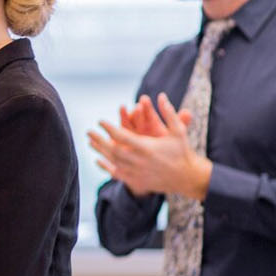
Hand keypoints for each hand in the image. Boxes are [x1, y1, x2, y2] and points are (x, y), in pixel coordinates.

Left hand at [88, 93, 209, 199]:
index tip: (100, 121)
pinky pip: (117, 174)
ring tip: (90, 142)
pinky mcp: (137, 181)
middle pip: (113, 149)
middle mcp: (140, 161)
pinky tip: (98, 160)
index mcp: (148, 147)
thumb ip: (168, 112)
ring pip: (113, 162)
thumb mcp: (178, 130)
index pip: (122, 136)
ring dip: (100, 151)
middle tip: (89, 131)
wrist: (186, 177)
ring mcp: (137, 172)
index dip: (109, 128)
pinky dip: (106, 167)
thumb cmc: (182, 151)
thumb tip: (160, 95)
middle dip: (99, 140)